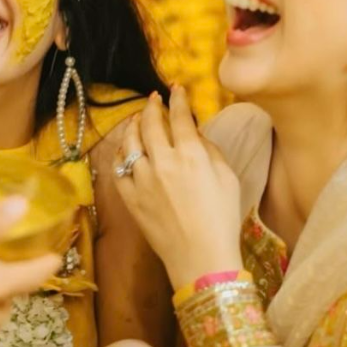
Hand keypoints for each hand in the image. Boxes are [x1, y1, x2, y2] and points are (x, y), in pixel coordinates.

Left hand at [112, 87, 242, 289]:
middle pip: (150, 125)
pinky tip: (124, 148)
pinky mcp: (129, 197)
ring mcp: (141, 179)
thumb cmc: (222, 219)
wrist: (200, 256)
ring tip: (136, 119)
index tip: (176, 89)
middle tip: (153, 99)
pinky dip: (120, 153)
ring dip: (133, 126)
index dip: (177, 101)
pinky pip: (118, 168)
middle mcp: (162, 163)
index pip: (179, 119)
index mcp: (191, 156)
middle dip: (152, 108)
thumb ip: (210, 152)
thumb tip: (196, 135)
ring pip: (130, 143)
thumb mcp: (228, 179)